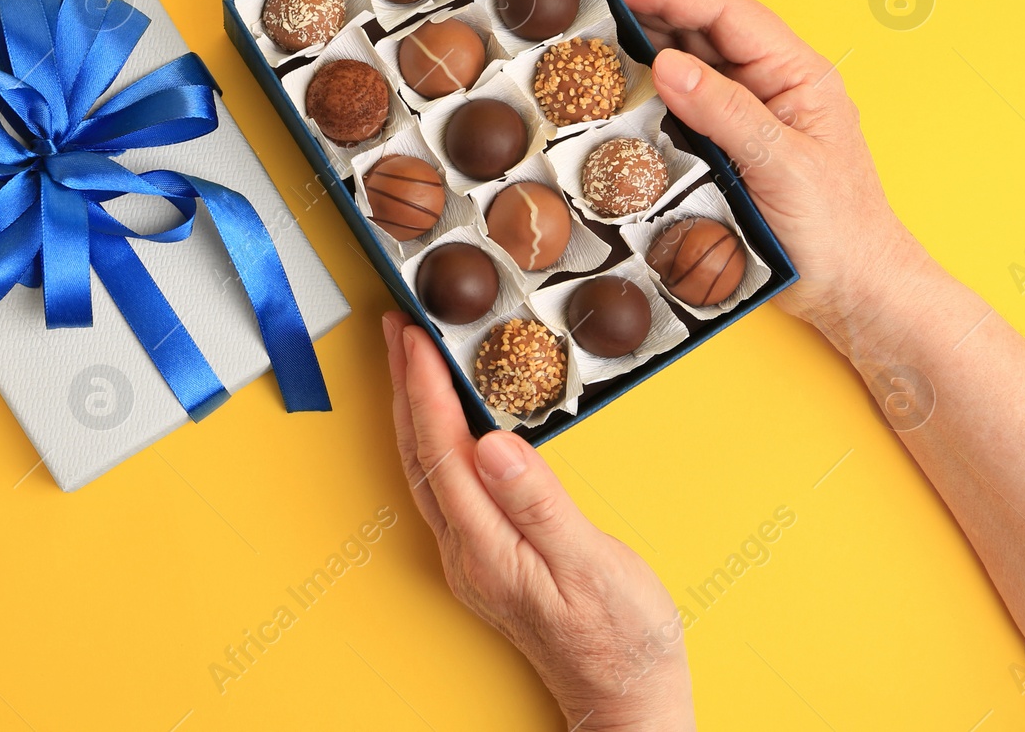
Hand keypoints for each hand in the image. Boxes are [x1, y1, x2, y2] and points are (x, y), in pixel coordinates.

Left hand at [385, 311, 694, 729]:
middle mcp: (466, 551)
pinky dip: (435, 438)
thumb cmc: (622, 639)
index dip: (425, 389)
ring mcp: (471, 557)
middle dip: (404, 386)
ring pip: (426, 468)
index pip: (442, 450)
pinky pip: (444, 484)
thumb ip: (539, 503)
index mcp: (487, 546)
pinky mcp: (486, 558)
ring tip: (408, 360)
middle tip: (396, 329)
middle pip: (420, 454)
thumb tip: (492, 445)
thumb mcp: (590, 564)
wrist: (627, 699)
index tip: (415, 337)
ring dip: (413, 409)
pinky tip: (443, 421)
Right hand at [593, 0, 927, 334]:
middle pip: (698, 24)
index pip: (723, 12)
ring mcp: (743, 112)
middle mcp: (767, 81)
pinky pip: (676, 103)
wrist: (852, 290)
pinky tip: (608, 79)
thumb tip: (668, 64)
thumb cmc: (838, 229)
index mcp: (795, 71)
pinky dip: (640, 87)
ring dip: (635, 37)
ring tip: (585, 19)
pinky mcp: (722, 144)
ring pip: (683, 59)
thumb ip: (726, 111)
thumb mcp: (783, 165)